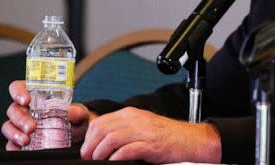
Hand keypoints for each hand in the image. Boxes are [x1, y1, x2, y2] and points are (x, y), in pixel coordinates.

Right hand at [2, 80, 96, 149]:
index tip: (26, 100)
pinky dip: (13, 146)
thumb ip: (78, 112)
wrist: (77, 138)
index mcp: (36, 96)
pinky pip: (10, 143)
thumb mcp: (80, 114)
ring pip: (9, 126)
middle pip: (13, 109)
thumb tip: (73, 111)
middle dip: (20, 118)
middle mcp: (26, 109)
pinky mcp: (19, 140)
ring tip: (26, 140)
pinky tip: (21, 148)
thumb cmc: (75, 120)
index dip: (18, 92)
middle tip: (32, 127)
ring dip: (15, 133)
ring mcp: (21, 125)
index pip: (19, 88)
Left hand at [80, 107, 220, 163]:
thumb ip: (123, 129)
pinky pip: (127, 150)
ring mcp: (143, 131)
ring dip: (100, 153)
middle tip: (90, 158)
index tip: (87, 150)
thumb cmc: (165, 135)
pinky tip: (115, 162)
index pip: (100, 122)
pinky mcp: (151, 144)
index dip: (89, 138)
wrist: (188, 139)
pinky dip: (116, 158)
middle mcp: (135, 119)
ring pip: (111, 138)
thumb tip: (101, 142)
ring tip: (100, 161)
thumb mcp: (141, 126)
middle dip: (91, 147)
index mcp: (131, 114)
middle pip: (102, 129)